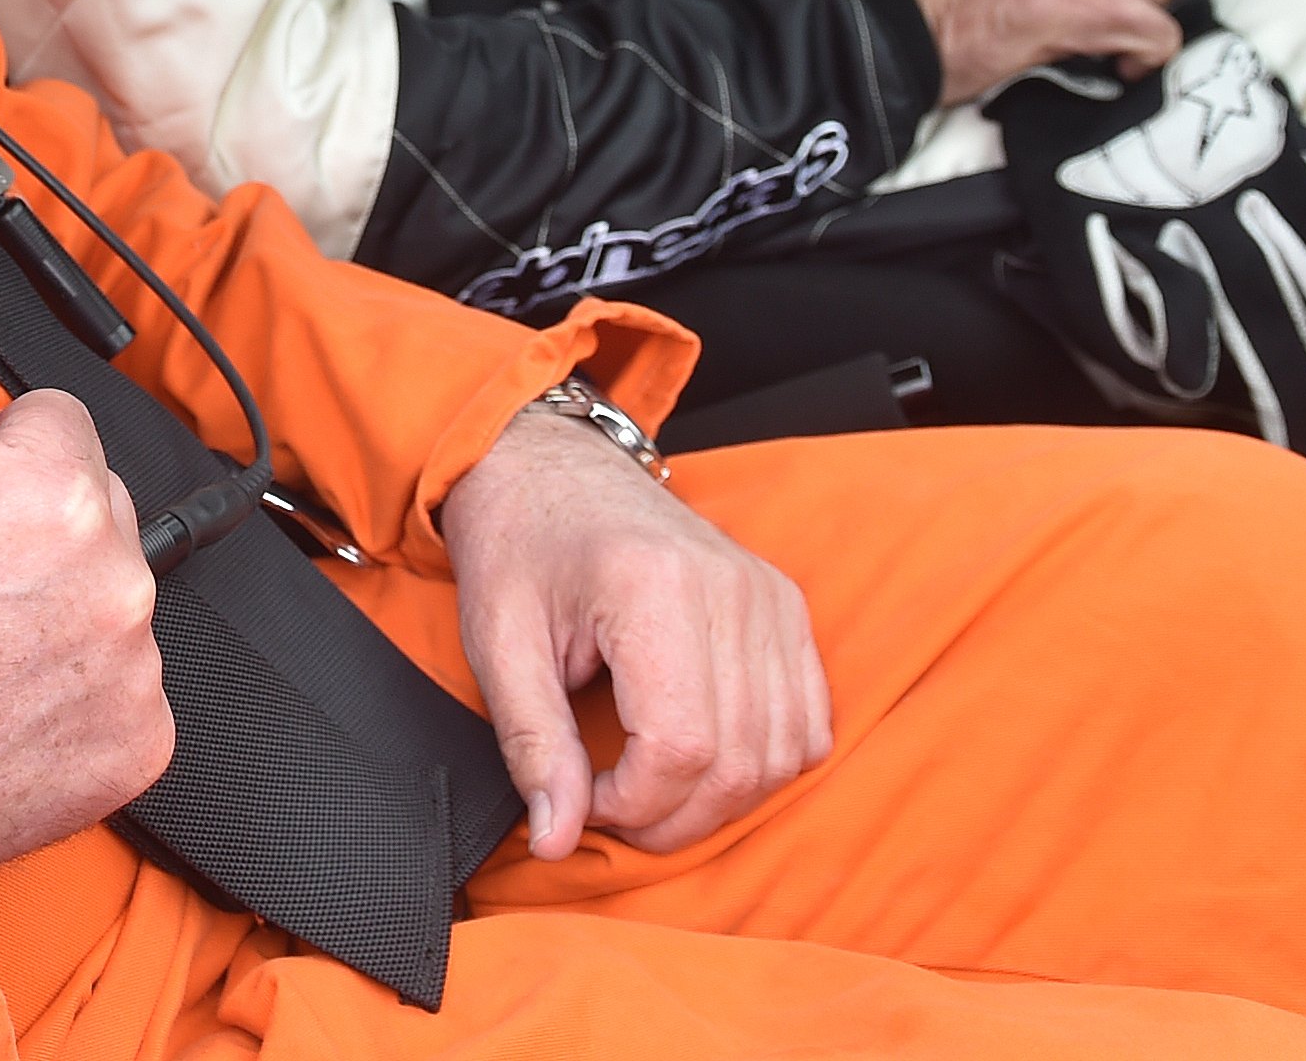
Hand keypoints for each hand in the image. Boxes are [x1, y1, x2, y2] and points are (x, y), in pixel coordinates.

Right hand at [0, 226, 171, 871]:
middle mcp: (115, 574)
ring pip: (110, 596)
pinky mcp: (137, 744)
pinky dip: (79, 695)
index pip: (59, 428)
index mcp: (56, 487)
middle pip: (95, 510)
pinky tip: (5, 699)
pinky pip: (127, 691)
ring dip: (59, 609)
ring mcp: (132, 666)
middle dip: (35, 529)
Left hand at [443, 407, 829, 857]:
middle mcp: (732, 588)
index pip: (681, 748)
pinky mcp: (785, 605)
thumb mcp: (498, 642)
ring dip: (718, 799)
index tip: (581, 798)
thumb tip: (555, 840)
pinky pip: (807, 721)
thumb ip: (533, 746)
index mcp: (655, 587)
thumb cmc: (518, 544)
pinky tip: (699, 757)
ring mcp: (769, 595)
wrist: (550, 464)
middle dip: (673, 816)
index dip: (633, 804)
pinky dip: (762, 763)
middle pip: (739, 761)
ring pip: (782, 753)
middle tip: (609, 806)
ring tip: (649, 784)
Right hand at [990, 6, 1305, 453]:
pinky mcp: (1083, 234)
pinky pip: (1115, 318)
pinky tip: (1169, 388)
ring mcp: (1146, 227)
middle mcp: (1218, 212)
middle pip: (1274, 328)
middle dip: (1302, 394)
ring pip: (1198, 338)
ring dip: (1231, 391)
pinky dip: (1145, 363)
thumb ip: (1300, 181)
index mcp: (1275, 175)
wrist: (1090, 31)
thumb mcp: (1268, 109)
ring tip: (1254, 430)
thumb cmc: (1192, 73)